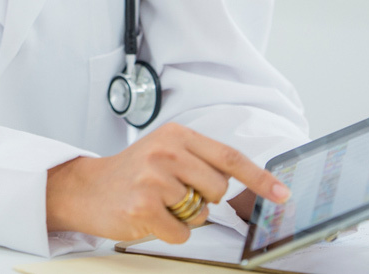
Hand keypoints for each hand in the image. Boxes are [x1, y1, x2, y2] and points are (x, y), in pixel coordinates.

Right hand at [45, 123, 289, 243]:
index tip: (282, 193)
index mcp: (175, 135)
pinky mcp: (144, 208)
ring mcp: (153, 180)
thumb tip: (245, 181)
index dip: (259, 178)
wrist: (86, 188)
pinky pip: (182, 233)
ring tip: (156, 202)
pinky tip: (149, 217)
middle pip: (218, 189)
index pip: (229, 157)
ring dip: (184, 216)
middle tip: (174, 192)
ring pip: (201, 213)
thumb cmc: (131, 172)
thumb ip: (199, 159)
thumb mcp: (164, 150)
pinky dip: (169, 232)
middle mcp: (165, 152)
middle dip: (204, 198)